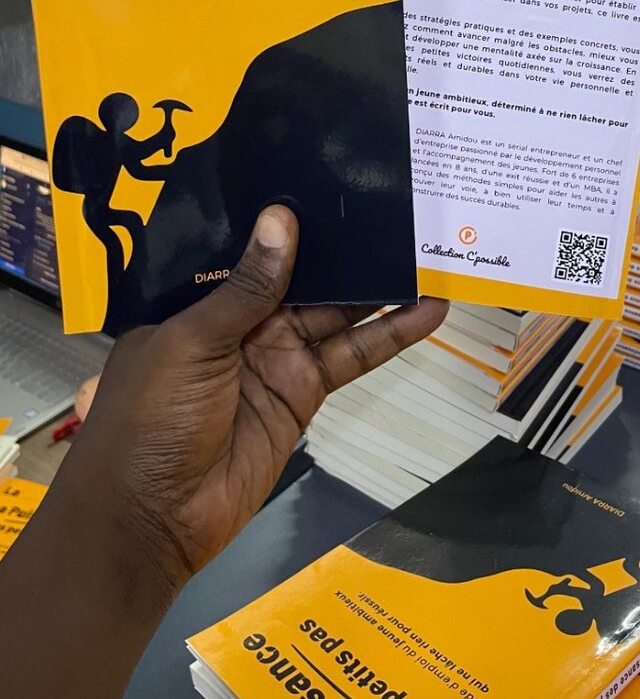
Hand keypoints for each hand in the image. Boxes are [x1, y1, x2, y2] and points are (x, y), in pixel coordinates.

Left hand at [70, 205, 446, 596]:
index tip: (330, 179)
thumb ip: (246, 288)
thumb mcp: (192, 344)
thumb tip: (282, 219)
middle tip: (396, 204)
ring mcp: (276, 356)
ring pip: (336, 312)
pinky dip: (390, 336)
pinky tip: (429, 312)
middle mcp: (240, 321)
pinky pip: (351, 356)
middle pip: (302, 276)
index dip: (288, 219)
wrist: (153, 519)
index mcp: (199, 299)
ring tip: (426, 249)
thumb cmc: (151, 419)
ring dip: (378, 287)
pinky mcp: (304, 392)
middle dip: (343, 246)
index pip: (250, 249)